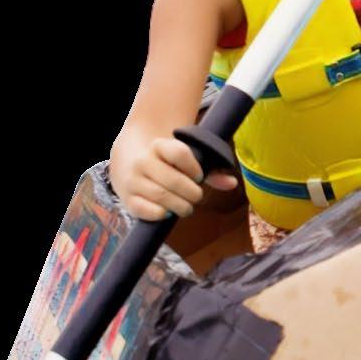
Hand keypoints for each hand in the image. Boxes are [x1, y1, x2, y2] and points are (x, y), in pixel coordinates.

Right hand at [118, 134, 239, 221]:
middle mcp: (143, 161)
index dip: (194, 168)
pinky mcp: (128, 199)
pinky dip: (162, 214)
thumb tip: (232, 183)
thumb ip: (210, 171)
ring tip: (185, 206)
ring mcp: (133, 180)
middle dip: (191, 193)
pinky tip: (168, 211)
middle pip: (173, 180)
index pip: (179, 153)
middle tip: (196, 197)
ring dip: (180, 206)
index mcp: (159, 146)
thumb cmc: (166, 165)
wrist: (129, 165)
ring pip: (162, 197)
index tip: (199, 176)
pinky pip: (148, 210)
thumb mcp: (185, 161)